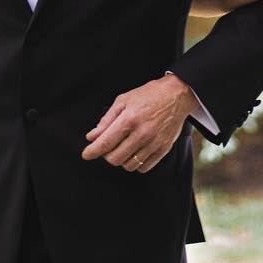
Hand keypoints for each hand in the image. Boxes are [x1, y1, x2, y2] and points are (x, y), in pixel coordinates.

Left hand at [82, 73, 197, 172]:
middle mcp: (142, 133)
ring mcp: (154, 143)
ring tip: (123, 147)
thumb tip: (92, 136)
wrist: (176, 95)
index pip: (106, 143)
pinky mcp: (163, 149)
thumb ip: (106, 120)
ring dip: (121, 159)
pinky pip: (144, 167)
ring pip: (129, 165)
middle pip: (115, 158)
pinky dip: (136, 163)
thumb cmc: (148, 95)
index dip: (92, 151)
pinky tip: (135, 152)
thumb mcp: (124, 100)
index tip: (86, 155)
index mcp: (130, 119)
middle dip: (107, 155)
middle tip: (108, 146)